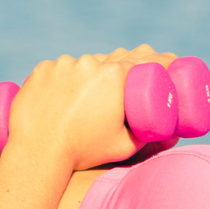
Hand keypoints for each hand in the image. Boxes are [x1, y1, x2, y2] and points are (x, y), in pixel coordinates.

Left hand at [5, 45, 175, 170]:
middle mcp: (90, 63)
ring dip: (94, 75)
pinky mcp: (43, 69)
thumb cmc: (84, 151)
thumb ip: (152, 136)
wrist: (38, 150)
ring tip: (94, 97)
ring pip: (87, 64)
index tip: (170, 64)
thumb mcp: (126, 145)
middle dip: (130, 65)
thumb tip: (172, 133)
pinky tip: (68, 96)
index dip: (162, 61)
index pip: (146, 60)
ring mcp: (63, 63)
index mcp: (115, 76)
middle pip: (118, 58)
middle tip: (135, 80)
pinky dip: (68, 79)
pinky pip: (61, 68)